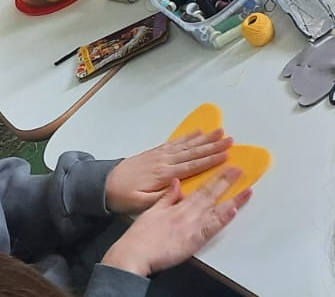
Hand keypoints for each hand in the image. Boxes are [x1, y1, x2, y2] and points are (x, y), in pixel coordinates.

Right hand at [100, 173, 250, 276]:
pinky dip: (223, 219)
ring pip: (216, 209)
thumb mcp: (152, 211)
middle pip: (210, 194)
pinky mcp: (194, 241)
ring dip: (233, 199)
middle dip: (226, 182)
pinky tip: (234, 211)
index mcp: (178, 206)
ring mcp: (192, 226)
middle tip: (240, 170)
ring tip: (247, 190)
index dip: (215, 178)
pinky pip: (212, 228)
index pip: (200, 188)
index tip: (226, 168)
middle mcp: (187, 213)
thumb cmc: (140, 236)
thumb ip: (166, 197)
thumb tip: (176, 183)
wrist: (133, 254)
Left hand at [104, 129, 230, 213]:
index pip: (192, 167)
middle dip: (213, 146)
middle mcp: (165, 161)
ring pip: (187, 145)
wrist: (104, 184)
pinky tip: (197, 132)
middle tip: (230, 139)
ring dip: (205, 138)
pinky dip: (188, 136)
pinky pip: (175, 142)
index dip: (210, 160)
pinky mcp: (156, 152)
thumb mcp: (141, 204)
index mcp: (164, 175)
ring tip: (220, 132)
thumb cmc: (124, 197)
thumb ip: (162, 197)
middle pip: (193, 152)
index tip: (226, 156)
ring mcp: (160, 155)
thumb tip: (183, 191)